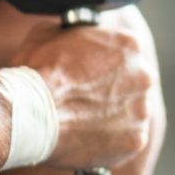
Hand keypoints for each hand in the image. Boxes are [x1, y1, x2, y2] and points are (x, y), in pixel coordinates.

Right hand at [11, 8, 159, 171]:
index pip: (124, 51)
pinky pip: (127, 140)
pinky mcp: (136, 140)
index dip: (105, 61)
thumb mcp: (48, 33)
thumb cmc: (37, 71)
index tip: (91, 72)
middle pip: (133, 82)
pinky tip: (88, 139)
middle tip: (87, 97)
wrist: (30, 113)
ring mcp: (142, 110)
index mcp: (129, 44)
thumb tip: (67, 34)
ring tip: (83, 121)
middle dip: (114, 89)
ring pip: (131, 112)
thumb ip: (71, 33)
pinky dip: (110, 141)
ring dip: (113, 116)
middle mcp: (143, 76)